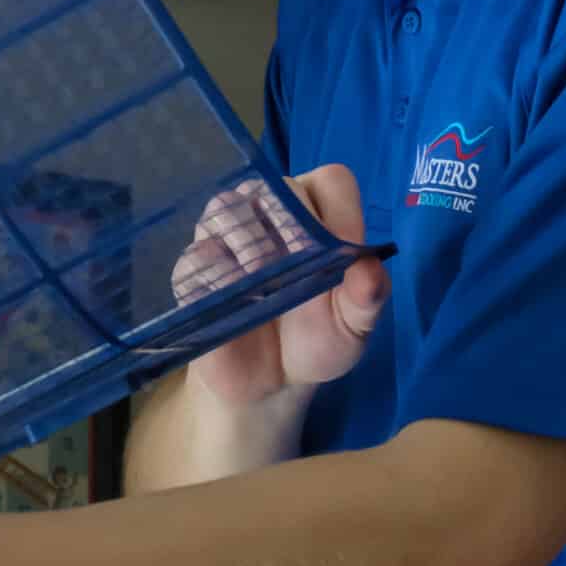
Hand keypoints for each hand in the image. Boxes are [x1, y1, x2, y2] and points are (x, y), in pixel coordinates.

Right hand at [172, 164, 388, 407]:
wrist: (270, 383)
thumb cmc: (317, 341)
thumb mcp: (353, 326)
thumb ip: (368, 297)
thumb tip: (370, 269)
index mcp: (319, 215)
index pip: (331, 182)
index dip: (339, 211)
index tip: (341, 251)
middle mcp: (270, 213)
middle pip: (276, 186)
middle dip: (289, 224)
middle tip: (298, 266)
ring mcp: (228, 236)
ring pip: (227, 206)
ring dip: (247, 240)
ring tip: (260, 279)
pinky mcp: (195, 268)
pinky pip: (197, 255)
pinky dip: (216, 276)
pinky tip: (234, 302)